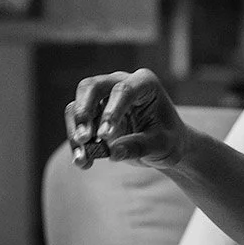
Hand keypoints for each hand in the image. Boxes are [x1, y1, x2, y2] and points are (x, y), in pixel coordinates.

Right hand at [65, 69, 187, 169]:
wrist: (162, 145)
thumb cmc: (167, 139)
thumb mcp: (161, 145)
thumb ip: (139, 146)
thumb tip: (113, 153)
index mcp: (144, 84)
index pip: (123, 90)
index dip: (111, 111)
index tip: (104, 135)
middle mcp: (120, 82)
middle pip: (92, 87)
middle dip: (84, 113)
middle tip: (84, 138)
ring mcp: (103, 96)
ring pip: (78, 104)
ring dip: (75, 130)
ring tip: (82, 157)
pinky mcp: (92, 112)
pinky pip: (76, 122)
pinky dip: (76, 142)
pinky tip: (82, 162)